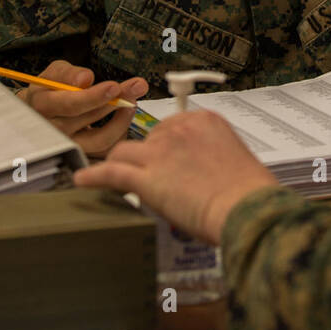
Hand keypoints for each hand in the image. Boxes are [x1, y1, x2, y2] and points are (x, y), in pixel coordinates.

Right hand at [15, 60, 147, 157]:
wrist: (39, 113)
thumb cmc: (49, 90)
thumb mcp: (53, 74)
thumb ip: (68, 73)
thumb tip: (85, 79)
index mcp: (42, 106)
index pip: (70, 105)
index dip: (94, 97)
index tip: (115, 86)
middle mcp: (54, 130)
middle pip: (88, 120)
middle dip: (115, 102)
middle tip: (136, 87)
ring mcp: (68, 145)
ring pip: (100, 140)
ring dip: (121, 121)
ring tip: (132, 102)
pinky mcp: (83, 154)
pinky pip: (106, 149)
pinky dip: (120, 133)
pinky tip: (125, 116)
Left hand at [73, 109, 279, 245]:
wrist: (246, 208)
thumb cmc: (248, 192)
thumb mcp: (234, 159)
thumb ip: (211, 156)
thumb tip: (198, 172)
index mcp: (204, 121)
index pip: (172, 127)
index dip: (166, 146)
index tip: (166, 158)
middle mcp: (179, 130)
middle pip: (147, 139)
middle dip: (147, 158)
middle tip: (152, 177)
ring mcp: (160, 152)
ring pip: (124, 153)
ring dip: (119, 165)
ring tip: (111, 176)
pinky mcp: (146, 177)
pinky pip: (110, 173)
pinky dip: (93, 176)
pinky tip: (82, 180)